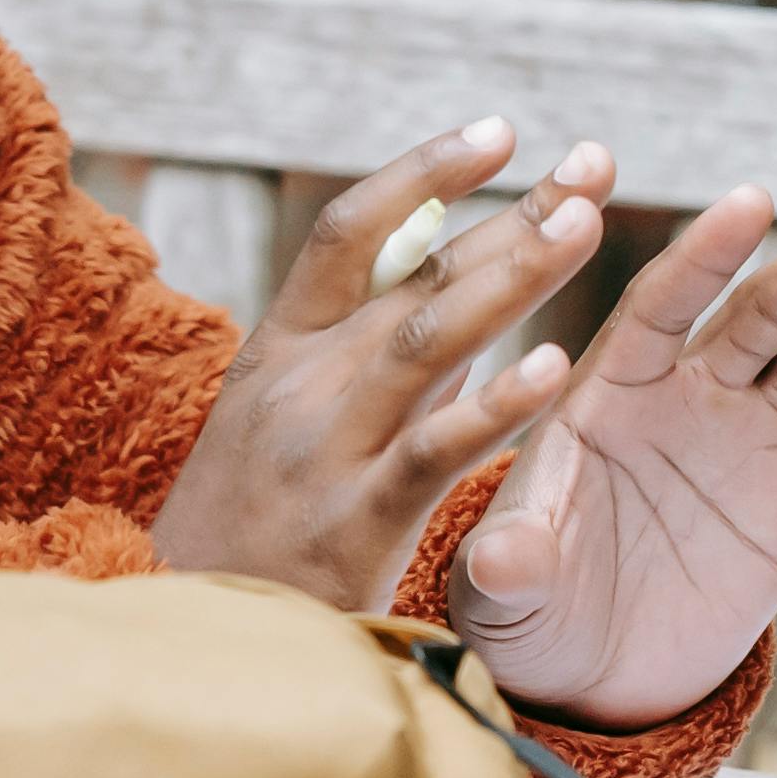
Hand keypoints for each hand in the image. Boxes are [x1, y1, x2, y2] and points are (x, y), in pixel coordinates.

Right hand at [148, 122, 611, 612]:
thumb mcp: (284, 423)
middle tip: (594, 165)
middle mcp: (300, 385)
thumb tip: (460, 276)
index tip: (500, 130)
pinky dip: (495, 407)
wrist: (182, 647)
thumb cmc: (248, 535)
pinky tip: (555, 368)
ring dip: (512, 275)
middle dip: (512, 214)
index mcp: (279, 350)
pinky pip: (431, 453)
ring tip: (585, 225)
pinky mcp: (352, 526)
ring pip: (427, 341)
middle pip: (415, 276)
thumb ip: (370, 353)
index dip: (423, 172)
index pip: (347, 231)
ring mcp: (324, 451)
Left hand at [446, 187, 776, 730]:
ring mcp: (745, 439)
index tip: (753, 202)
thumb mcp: (504, 592)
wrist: (585, 676)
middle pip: (761, 314)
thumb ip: (512, 565)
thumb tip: (502, 561)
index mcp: (605, 391)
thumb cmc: (525, 612)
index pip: (661, 305)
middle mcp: (683, 395)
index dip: (706, 257)